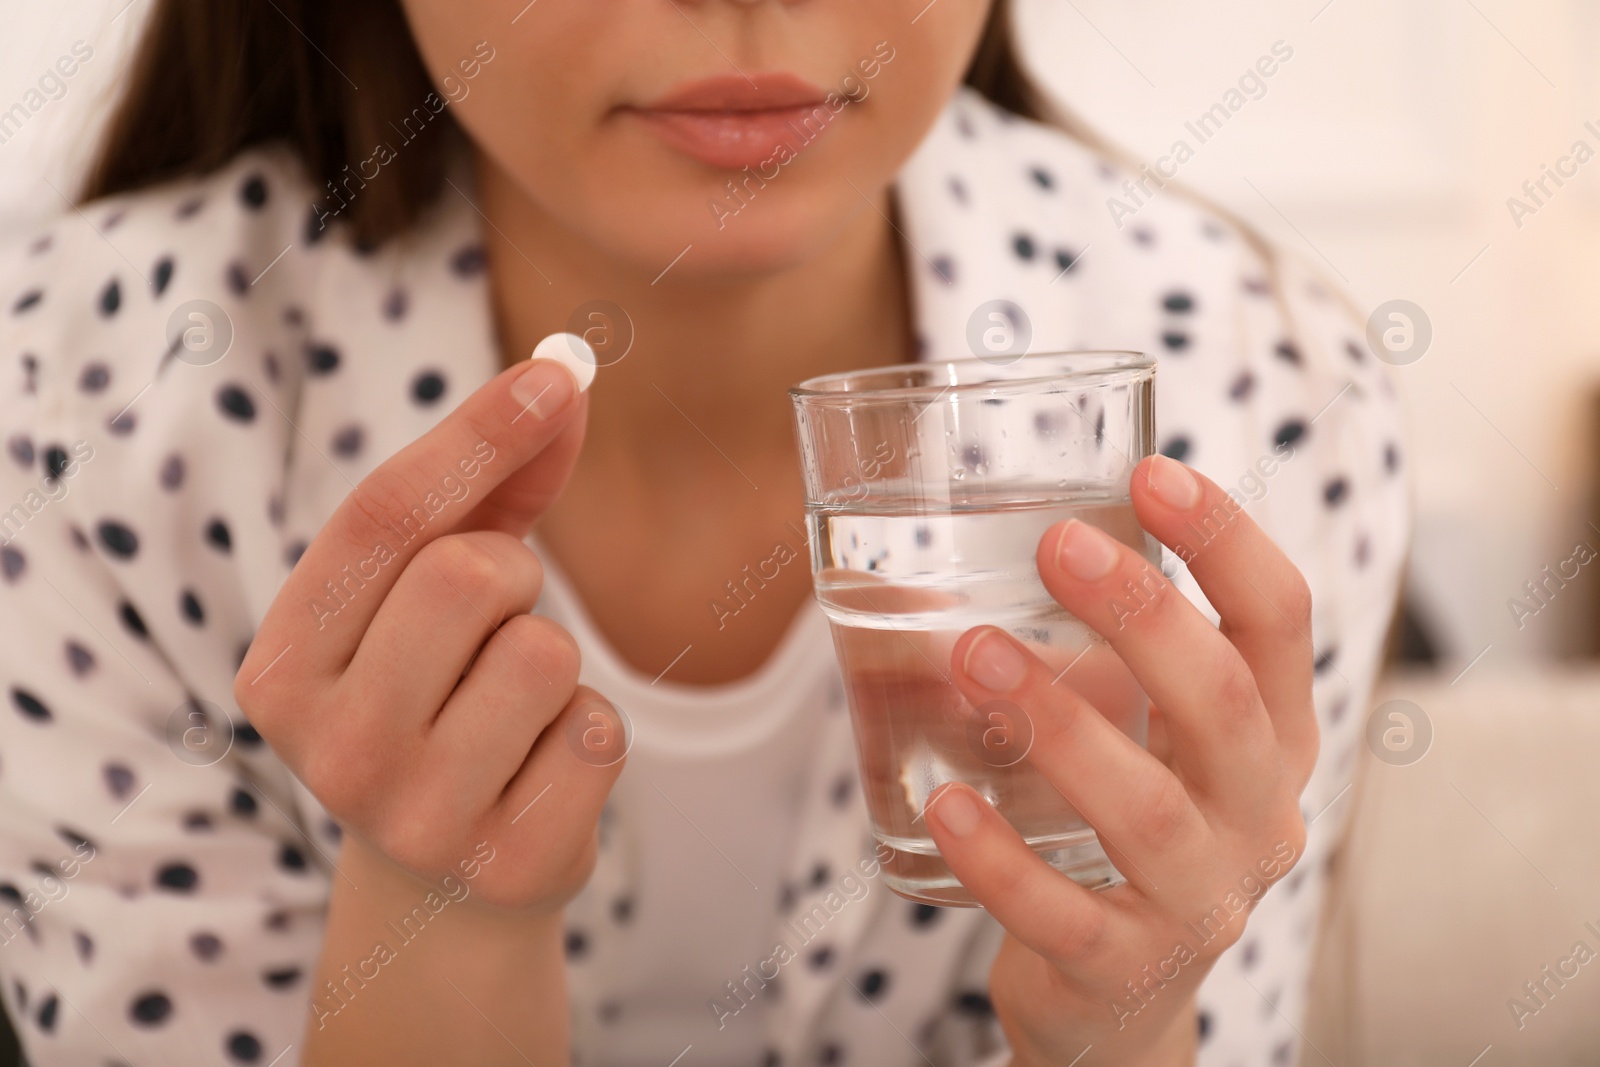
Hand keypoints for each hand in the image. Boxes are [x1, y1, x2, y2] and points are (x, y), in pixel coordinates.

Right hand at [235, 357, 625, 913]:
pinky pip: (599, 733)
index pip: (379, 518)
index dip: (476, 433)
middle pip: (468, 576)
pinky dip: (589, 733)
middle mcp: (330, 748)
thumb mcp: (432, 592)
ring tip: (513, 707)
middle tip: (496, 624)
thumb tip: (568, 377)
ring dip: (553, 658)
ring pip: (545, 654)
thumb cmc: (438, 695)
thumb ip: (490, 484)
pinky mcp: (506, 864)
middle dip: (513, 577)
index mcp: (281, 666)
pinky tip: (540, 771)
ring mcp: (415, 817)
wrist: (446, 881)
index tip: (560, 373)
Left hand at [925, 455, 1315, 1065]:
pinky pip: (1064, 913)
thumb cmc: (1119, 835)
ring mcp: (1200, 902)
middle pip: (1225, 704)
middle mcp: (1257, 817)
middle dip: (1145, 614)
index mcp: (1270, 740)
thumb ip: (1079, 658)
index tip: (1152, 473)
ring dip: (1060, 724)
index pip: (1279, 624)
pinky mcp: (1126, 969)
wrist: (1117, 1004)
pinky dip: (1000, 860)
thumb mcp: (1136, 739)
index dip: (1229, 542)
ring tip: (975, 655)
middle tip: (1058, 545)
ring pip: (1145, 809)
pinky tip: (945, 805)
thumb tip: (921, 565)